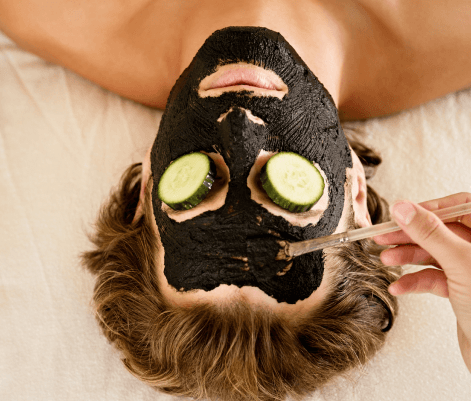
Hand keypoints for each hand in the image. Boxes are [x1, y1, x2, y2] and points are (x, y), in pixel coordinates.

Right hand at [373, 192, 470, 372]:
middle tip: (384, 236)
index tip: (402, 213)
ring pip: (434, 254)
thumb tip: (405, 209)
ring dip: (408, 258)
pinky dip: (415, 281)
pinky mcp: (461, 289)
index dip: (429, 208)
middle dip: (410, 235)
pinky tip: (400, 286)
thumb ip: (430, 233)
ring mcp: (470, 269)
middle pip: (440, 230)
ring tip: (387, 260)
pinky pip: (434, 278)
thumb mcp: (460, 262)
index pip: (459, 206)